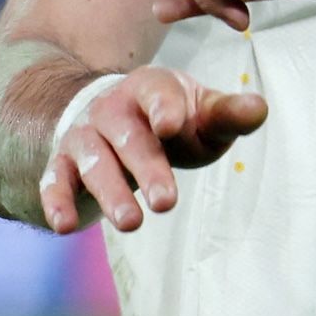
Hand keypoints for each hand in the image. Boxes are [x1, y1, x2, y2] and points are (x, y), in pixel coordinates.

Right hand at [34, 66, 268, 234]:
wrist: (112, 117)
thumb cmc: (172, 120)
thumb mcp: (202, 113)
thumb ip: (229, 114)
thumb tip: (260, 108)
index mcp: (150, 87)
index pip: (157, 94)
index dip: (163, 108)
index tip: (172, 126)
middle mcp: (111, 109)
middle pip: (129, 138)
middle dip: (148, 169)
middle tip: (168, 203)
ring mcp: (84, 136)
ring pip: (94, 162)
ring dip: (110, 192)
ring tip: (131, 223)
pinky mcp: (63, 164)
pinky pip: (55, 181)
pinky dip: (56, 201)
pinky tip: (64, 227)